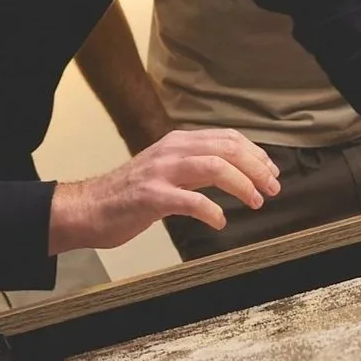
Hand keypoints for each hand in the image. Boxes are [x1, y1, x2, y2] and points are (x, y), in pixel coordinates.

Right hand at [50, 129, 279, 251]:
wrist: (87, 209)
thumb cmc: (128, 196)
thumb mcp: (166, 172)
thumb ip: (195, 169)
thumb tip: (233, 175)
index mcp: (178, 142)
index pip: (227, 138)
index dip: (256, 154)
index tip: (272, 171)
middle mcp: (172, 151)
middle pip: (227, 149)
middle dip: (257, 168)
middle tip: (273, 188)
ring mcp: (161, 173)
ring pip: (214, 167)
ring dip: (242, 185)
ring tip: (256, 201)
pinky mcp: (151, 197)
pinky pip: (190, 201)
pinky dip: (211, 211)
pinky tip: (220, 222)